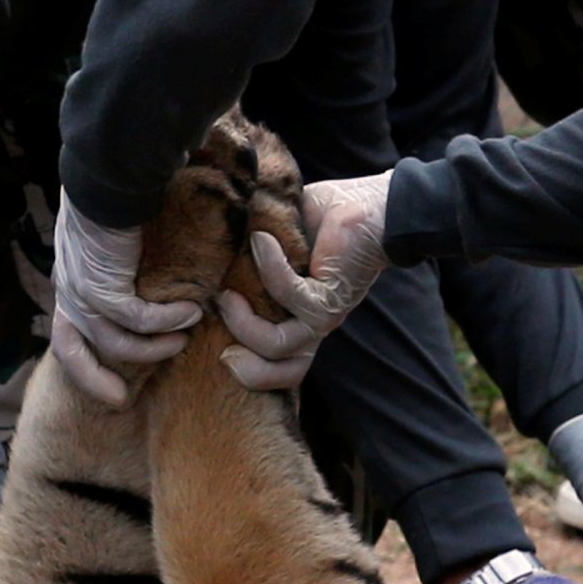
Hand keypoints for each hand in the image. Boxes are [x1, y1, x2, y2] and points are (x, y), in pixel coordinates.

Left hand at [50, 192, 196, 405]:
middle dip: (96, 380)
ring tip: (187, 335)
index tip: (111, 386)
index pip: (65, 334)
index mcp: (69, 278)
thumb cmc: (121, 193)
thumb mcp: (117, 237)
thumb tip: (154, 276)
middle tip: (123, 400)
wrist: (113, 171)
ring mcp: (81, 289)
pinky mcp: (103, 285)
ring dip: (154, 345)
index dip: (84, 364)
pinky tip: (190, 311)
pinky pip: (138, 320)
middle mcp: (69, 287)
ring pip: (116, 342)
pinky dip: (166, 322)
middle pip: (72, 351)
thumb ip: (127, 262)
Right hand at [219, 173, 392, 390]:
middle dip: (239, 362)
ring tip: (227, 291)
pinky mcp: (329, 296)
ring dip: (243, 321)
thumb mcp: (278, 243)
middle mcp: (311, 327)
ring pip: (275, 344)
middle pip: (276, 373)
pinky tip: (262, 240)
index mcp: (298, 322)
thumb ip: (247, 254)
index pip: (275, 369)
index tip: (216, 342)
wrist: (374, 210)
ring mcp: (321, 317)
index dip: (245, 369)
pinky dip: (269, 266)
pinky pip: (288, 294)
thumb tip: (207, 248)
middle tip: (218, 314)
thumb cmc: (325, 223)